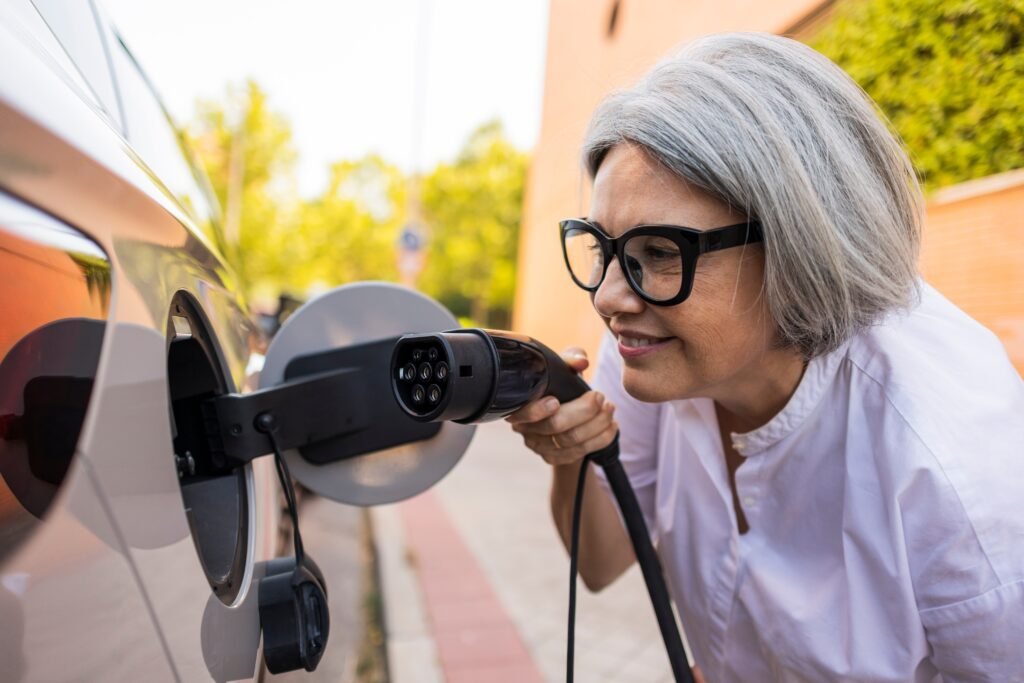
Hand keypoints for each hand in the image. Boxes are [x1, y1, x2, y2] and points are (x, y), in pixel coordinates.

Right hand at [505, 347, 616, 465]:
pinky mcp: (554, 458)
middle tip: (601, 397)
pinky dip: (600, 439)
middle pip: (553, 427)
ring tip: (610, 408)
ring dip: (597, 425)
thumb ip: (570, 358)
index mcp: (520, 404)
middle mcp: (525, 428)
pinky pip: (579, 453)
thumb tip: (581, 361)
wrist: (563, 411)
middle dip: (583, 412)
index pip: (523, 412)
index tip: (556, 401)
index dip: (537, 410)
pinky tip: (611, 426)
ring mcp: (539, 446)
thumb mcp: (563, 367)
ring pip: (571, 442)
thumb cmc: (560, 384)